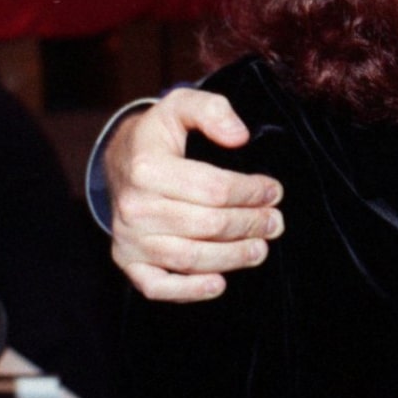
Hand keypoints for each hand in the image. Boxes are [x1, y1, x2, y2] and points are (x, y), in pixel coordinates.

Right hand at [108, 89, 283, 301]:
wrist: (122, 162)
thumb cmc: (160, 137)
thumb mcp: (181, 107)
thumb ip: (213, 110)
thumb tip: (239, 136)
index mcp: (147, 168)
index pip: (214, 189)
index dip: (251, 192)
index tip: (273, 191)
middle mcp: (134, 206)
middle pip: (208, 225)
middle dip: (250, 224)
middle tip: (275, 222)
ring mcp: (129, 238)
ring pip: (190, 258)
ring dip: (233, 257)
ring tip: (261, 248)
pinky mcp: (128, 261)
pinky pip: (157, 286)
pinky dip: (189, 291)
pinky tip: (219, 283)